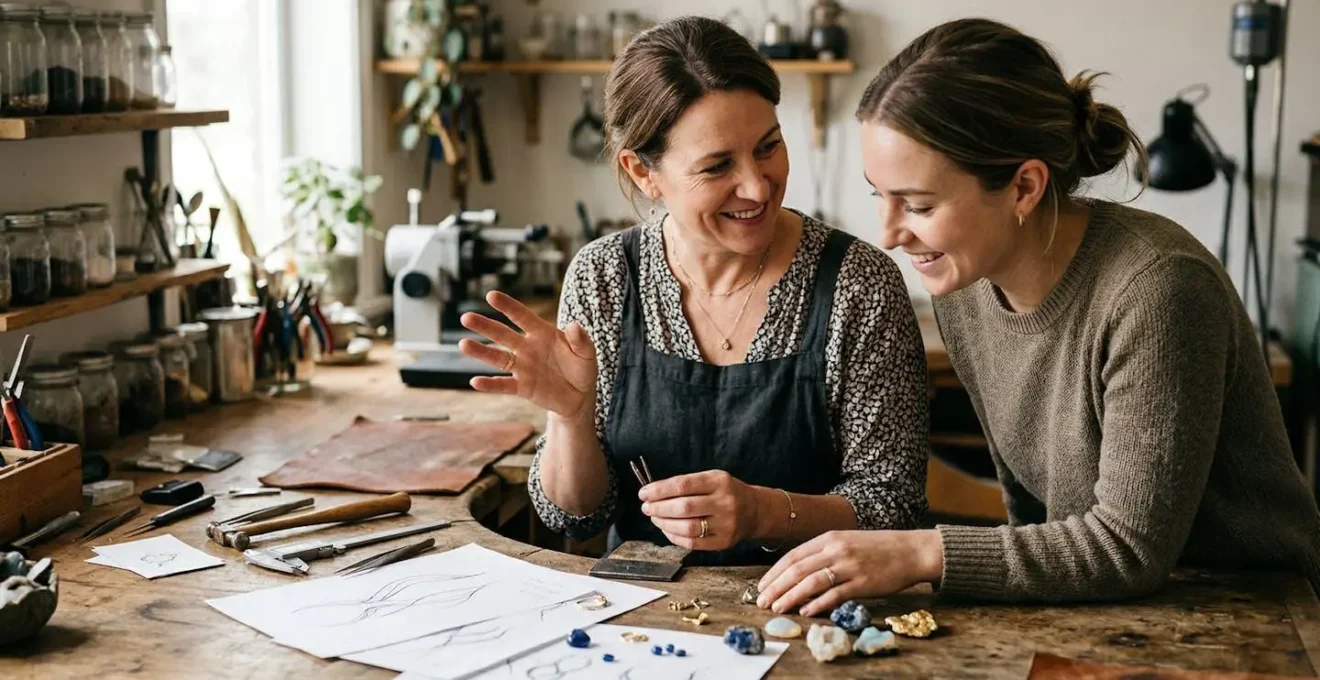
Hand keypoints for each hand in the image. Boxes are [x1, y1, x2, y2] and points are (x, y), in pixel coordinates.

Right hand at [458, 291, 596, 419]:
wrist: (580, 397)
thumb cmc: (582, 368)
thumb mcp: (587, 353)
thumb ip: (581, 340)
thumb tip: (574, 325)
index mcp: (542, 333)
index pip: (522, 316)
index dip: (508, 306)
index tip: (491, 296)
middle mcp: (527, 347)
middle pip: (502, 334)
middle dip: (485, 326)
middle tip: (466, 317)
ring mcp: (523, 367)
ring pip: (498, 358)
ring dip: (481, 352)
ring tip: (463, 345)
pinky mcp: (522, 387)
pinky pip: (504, 385)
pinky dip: (490, 385)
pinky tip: (475, 382)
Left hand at [639, 471, 765, 550]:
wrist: (755, 511)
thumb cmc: (726, 492)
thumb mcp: (712, 479)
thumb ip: (686, 484)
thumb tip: (653, 493)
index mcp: (719, 481)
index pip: (683, 485)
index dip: (659, 490)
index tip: (644, 493)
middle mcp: (725, 503)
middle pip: (683, 507)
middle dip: (659, 508)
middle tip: (646, 508)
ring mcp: (725, 524)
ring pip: (687, 527)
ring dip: (664, 524)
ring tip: (655, 518)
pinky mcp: (723, 542)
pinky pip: (693, 543)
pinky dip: (674, 537)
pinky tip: (666, 530)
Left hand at [755, 530, 943, 616]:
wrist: (910, 550)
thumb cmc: (877, 549)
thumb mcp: (846, 542)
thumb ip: (822, 555)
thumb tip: (796, 575)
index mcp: (829, 538)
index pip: (793, 556)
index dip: (774, 572)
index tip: (762, 586)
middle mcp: (836, 550)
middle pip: (797, 570)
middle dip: (776, 587)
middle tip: (762, 602)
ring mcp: (849, 566)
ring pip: (811, 582)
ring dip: (790, 597)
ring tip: (777, 608)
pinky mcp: (863, 583)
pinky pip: (834, 594)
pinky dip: (817, 603)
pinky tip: (805, 611)